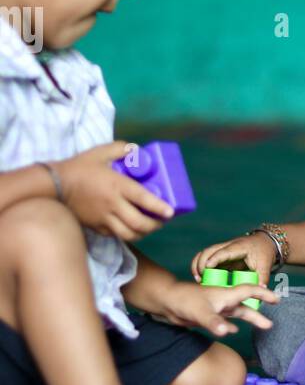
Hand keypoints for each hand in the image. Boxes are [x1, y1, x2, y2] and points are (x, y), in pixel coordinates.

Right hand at [56, 142, 174, 240]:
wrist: (54, 185)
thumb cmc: (79, 168)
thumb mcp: (100, 152)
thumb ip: (121, 149)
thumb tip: (137, 150)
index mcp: (116, 185)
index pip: (143, 199)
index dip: (159, 207)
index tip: (171, 212)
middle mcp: (112, 204)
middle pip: (139, 222)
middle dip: (155, 225)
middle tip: (162, 220)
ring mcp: (103, 218)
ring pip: (129, 234)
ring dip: (143, 234)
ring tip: (150, 228)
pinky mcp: (96, 226)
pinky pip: (116, 235)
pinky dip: (128, 235)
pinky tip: (133, 229)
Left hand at [160, 279, 279, 335]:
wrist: (167, 301)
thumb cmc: (184, 301)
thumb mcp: (200, 312)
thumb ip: (214, 322)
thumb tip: (227, 332)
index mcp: (225, 295)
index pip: (249, 291)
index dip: (263, 294)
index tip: (276, 299)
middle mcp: (223, 300)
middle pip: (246, 306)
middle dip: (260, 312)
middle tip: (272, 320)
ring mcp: (216, 308)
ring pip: (237, 313)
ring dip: (250, 319)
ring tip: (264, 326)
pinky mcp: (208, 315)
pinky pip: (224, 321)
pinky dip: (230, 325)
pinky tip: (233, 331)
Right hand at [191, 232, 276, 281]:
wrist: (264, 243)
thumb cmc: (264, 252)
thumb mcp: (265, 265)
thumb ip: (263, 278)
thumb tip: (261, 290)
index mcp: (238, 247)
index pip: (223, 252)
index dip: (214, 259)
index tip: (207, 268)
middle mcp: (228, 247)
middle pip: (209, 251)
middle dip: (201, 263)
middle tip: (201, 278)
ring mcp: (223, 251)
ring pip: (205, 253)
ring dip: (198, 264)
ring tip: (198, 279)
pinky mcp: (221, 257)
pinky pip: (207, 259)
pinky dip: (201, 267)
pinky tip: (200, 279)